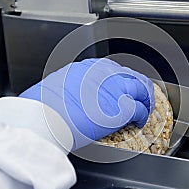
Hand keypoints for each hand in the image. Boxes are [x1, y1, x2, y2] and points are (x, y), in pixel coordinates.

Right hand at [19, 58, 154, 149]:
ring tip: (145, 108)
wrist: (43, 119)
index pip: (113, 70)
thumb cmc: (43, 106)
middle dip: (137, 87)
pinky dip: (142, 115)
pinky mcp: (122, 108)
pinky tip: (139, 122)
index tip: (121, 88)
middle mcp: (105, 73)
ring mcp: (115, 89)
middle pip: (130, 76)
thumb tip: (71, 96)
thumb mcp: (56, 86)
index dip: (120, 80)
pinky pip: (140, 110)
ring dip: (145, 99)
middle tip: (140, 97)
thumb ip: (71, 87)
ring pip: (142, 89)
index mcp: (88, 67)